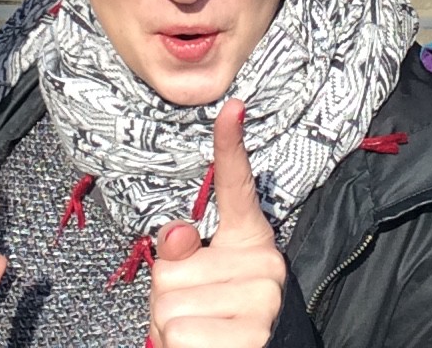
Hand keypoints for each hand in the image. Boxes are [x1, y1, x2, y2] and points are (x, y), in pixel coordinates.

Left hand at [149, 99, 284, 347]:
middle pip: (170, 268)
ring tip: (199, 335)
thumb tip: (178, 235)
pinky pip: (179, 334)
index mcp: (248, 240)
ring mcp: (262, 299)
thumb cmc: (216, 321)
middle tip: (194, 314)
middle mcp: (264, 263)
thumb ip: (181, 253)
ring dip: (169, 328)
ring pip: (169, 305)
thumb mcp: (194, 279)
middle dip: (167, 298)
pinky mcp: (251, 334)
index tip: (232, 106)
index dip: (230, 146)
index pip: (237, 186)